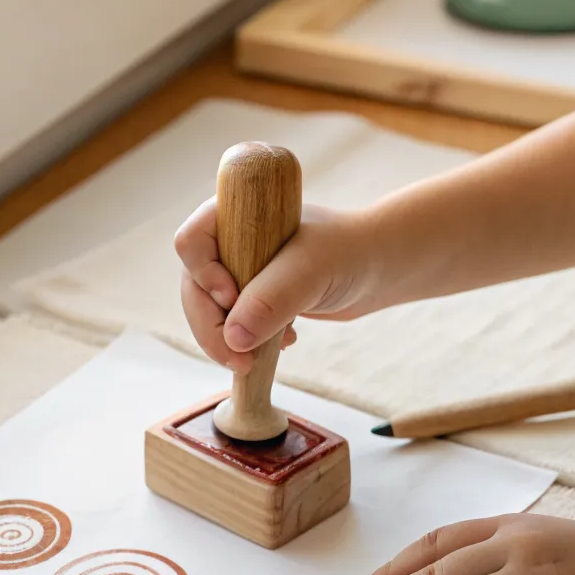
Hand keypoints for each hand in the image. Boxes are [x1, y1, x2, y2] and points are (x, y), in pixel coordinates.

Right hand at [175, 201, 374, 372]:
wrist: (382, 267)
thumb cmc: (351, 251)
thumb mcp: (311, 270)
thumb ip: (272, 298)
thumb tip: (233, 337)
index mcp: (237, 214)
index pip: (192, 243)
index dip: (204, 276)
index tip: (232, 299)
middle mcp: (232, 240)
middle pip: (194, 285)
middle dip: (212, 326)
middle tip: (239, 360)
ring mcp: (241, 268)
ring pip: (209, 309)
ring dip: (228, 339)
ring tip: (257, 359)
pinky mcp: (255, 294)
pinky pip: (233, 323)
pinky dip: (248, 341)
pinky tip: (284, 343)